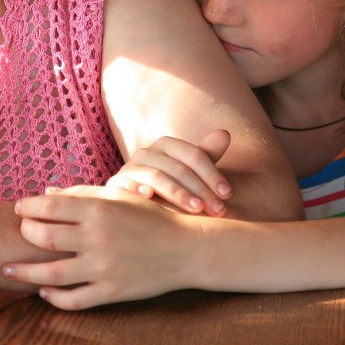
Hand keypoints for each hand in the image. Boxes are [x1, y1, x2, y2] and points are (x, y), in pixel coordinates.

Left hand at [3, 185, 203, 309]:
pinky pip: (74, 299)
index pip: (50, 206)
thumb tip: (46, 193)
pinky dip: (54, 297)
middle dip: (25, 234)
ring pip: (52, 273)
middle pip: (45, 237)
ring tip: (7, 269)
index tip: (18, 208)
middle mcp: (98, 237)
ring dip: (25, 272)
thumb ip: (82, 194)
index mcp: (99, 209)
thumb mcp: (119, 197)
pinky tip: (43, 290)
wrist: (186, 249)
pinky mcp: (112, 291)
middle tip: (20, 233)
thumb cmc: (150, 217)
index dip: (27, 207)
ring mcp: (104, 267)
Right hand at [107, 131, 231, 215]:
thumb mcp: (190, 170)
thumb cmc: (170, 184)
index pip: (194, 155)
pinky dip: (138, 189)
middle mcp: (147, 152)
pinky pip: (127, 185)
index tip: (227, 194)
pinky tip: (150, 197)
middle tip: (218, 210)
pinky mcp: (116, 184)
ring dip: (178, 193)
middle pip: (178, 168)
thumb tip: (225, 134)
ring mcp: (130, 168)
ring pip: (157, 177)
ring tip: (196, 209)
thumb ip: (207, 154)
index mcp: (167, 145)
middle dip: (201, 190)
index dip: (212, 173)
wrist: (134, 199)